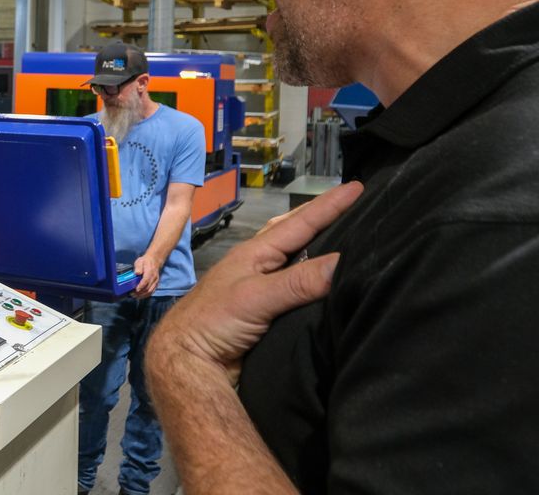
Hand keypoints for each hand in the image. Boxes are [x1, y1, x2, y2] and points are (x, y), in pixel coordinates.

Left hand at [131, 254, 162, 298]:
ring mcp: (156, 282)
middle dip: (140, 292)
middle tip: (132, 294)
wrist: (154, 261)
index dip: (141, 286)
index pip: (146, 280)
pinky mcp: (156, 284)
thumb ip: (138, 267)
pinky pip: (152, 292)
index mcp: (150, 271)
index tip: (136, 290)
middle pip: (148, 287)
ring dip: (142, 295)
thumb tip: (137, 273)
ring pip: (150, 291)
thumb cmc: (145, 261)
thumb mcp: (140, 261)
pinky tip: (140, 296)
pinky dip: (146, 295)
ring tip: (135, 296)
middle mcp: (154, 278)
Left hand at [148, 182, 362, 383]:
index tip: (357, 187)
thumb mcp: (256, 297)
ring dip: (320, 246)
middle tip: (354, 203)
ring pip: (298, 259)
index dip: (329, 206)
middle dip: (323, 217)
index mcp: (256, 253)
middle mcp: (261, 265)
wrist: (189, 359)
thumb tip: (344, 260)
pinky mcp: (267, 312)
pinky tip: (329, 281)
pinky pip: (298, 288)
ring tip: (348, 234)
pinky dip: (315, 278)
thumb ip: (299, 282)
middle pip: (297, 234)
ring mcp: (263, 288)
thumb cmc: (213, 320)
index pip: (299, 223)